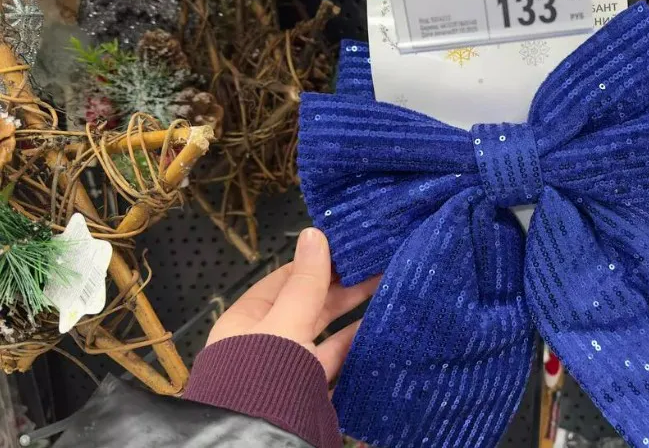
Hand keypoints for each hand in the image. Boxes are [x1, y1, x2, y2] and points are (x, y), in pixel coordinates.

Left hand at [206, 228, 378, 379]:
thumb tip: (315, 235)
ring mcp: (289, 367)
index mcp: (248, 320)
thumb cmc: (262, 377)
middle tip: (377, 265)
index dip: (316, 261)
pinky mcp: (309, 390)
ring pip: (325, 333)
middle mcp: (267, 341)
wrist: (260, 441)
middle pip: (308, 304)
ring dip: (353, 313)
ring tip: (385, 291)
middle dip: (342, 285)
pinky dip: (355, 345)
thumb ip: (306, 282)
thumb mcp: (285, 322)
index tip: (349, 247)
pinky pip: (334, 361)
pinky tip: (377, 331)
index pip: (285, 279)